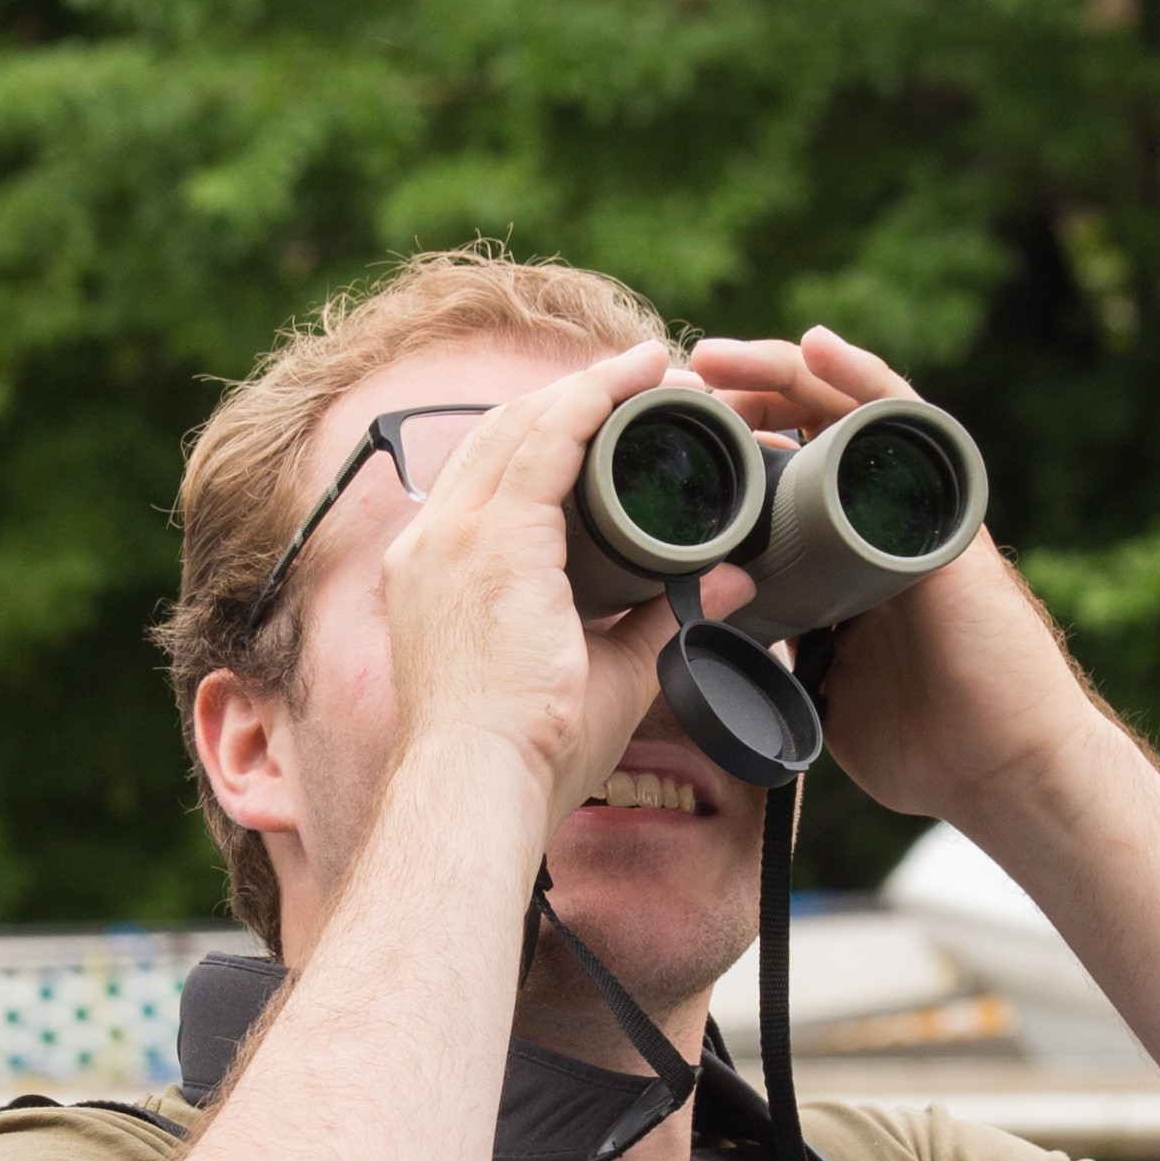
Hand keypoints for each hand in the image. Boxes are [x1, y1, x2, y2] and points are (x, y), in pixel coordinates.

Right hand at [378, 340, 676, 832]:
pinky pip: (548, 439)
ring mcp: (455, 536)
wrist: (483, 788)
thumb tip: (727, 584)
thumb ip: (661, 621)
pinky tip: (638, 378)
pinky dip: (595, 399)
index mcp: (439, 574)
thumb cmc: (530, 756)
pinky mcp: (492, 540)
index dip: (554, 435)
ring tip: (658, 372)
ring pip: (525, 423)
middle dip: (577, 398)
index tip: (615, 422)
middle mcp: (432, 543)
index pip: (492, 476)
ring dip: (595, 387)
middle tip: (651, 383)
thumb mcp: (606, 673)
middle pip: (503, 435)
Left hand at [688, 322, 1095, 829]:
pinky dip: (859, 377)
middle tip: (670, 387)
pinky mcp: (940, 506)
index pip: (773, 479)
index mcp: (839, 555)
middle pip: (797, 430)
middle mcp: (874, 517)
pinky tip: (815, 344)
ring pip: (838, 409)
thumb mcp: (823, 686)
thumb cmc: (927, 745)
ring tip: (717, 356)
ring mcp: (910, 506)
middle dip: (732, 401)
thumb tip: (724, 643)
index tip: (653, 450)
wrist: (1001, 766)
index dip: (717, 457)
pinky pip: (900, 419)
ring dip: (776, 371)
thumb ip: (784, 652)